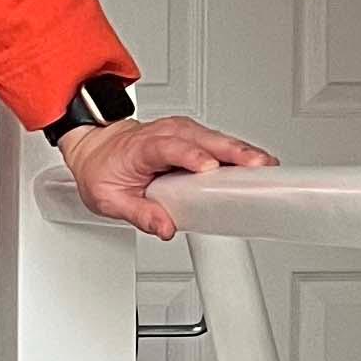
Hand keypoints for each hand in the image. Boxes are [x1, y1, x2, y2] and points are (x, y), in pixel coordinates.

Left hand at [57, 113, 275, 240]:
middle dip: (231, 150)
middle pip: (201, 138)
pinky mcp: (191, 136)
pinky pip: (216, 140)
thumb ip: (139, 214)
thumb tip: (165, 229)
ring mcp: (180, 131)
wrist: (94, 149)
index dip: (190, 155)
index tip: (209, 168)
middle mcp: (163, 134)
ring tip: (266, 166)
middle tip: (258, 165)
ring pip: (214, 137)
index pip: (168, 148)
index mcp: (140, 148)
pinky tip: (255, 163)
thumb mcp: (109, 200)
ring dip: (241, 149)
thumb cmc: (102, 171)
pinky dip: (236, 150)